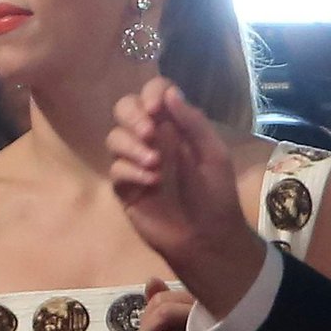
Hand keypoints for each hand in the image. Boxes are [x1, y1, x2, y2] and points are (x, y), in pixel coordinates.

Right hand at [108, 79, 264, 308]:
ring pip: (114, 139)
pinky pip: (116, 170)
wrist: (207, 237)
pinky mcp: (125, 188)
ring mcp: (136, 163)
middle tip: (148, 132)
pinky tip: (152, 183)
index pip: (154, 95)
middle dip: (132, 116)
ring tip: (155, 164)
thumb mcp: (214, 154)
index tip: (157, 107)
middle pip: (124, 110)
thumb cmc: (216, 195)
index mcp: (175, 126)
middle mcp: (152, 139)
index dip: (150, 93)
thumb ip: (194, 123)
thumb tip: (169, 93)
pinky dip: (132, 172)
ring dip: (132, 146)